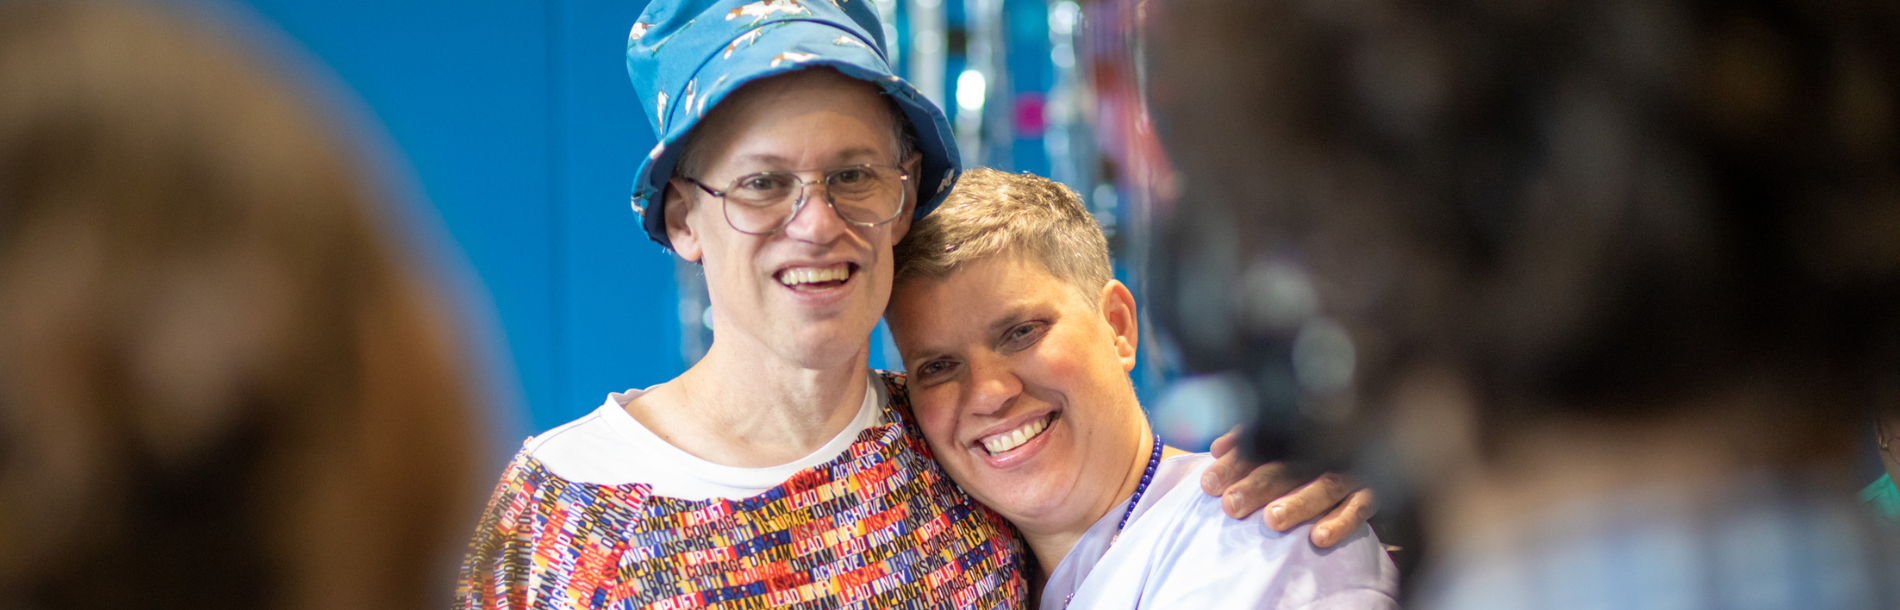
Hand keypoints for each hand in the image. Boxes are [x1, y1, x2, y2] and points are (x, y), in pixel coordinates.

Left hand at [1197, 427, 1376, 547]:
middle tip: (1232, 505)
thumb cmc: (1310, 459)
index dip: (1233, 464)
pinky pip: (1359, 508)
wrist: (1375, 451)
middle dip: (1257, 485)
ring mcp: (1350, 470)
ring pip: (1323, 485)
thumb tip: (1217, 448)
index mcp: (1297, 435)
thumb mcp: (1279, 447)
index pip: (1261, 445)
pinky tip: (1318, 538)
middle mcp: (1323, 449)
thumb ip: (1248, 445)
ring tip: (1272, 519)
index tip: (1208, 484)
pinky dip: (1340, 522)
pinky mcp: (1373, 492)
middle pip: (1287, 466)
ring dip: (1298, 503)